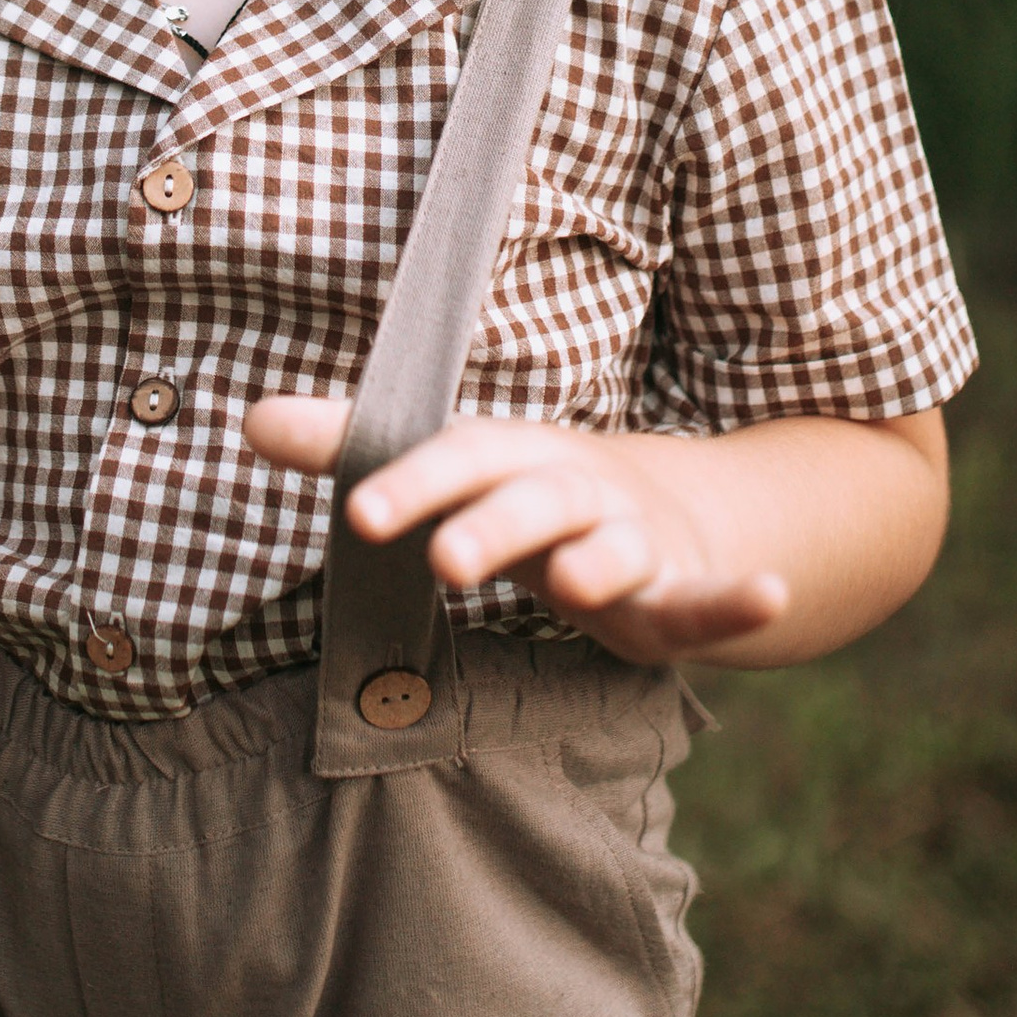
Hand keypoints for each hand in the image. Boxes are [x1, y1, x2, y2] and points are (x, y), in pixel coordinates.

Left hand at [243, 398, 788, 664]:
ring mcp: (633, 540)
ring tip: (578, 583)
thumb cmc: (528, 497)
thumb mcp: (449, 474)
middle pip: (534, 501)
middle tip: (445, 561)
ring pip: (617, 549)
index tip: (359, 515)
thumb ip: (355, 451)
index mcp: (512, 458)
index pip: (458, 459)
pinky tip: (766, 599)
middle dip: (492, 527)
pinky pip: (714, 598)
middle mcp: (574, 489)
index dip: (412, 484)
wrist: (668, 512)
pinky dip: (741, 599)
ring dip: (601, 561)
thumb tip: (250, 417)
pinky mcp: (681, 592)